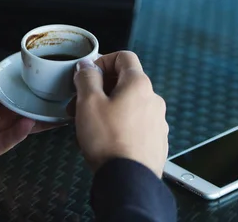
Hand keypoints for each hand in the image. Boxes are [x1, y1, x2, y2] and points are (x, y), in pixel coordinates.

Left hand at [0, 69, 52, 172]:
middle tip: (56, 101)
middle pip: (18, 110)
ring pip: (17, 127)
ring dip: (33, 119)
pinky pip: (6, 142)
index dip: (27, 90)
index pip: (11, 93)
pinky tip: (28, 123)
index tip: (45, 84)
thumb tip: (11, 79)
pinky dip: (19, 134)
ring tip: (48, 112)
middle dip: (36, 106)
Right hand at [71, 51, 168, 176]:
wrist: (128, 181)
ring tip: (88, 123)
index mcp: (139, 84)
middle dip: (100, 88)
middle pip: (125, 82)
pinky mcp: (156, 140)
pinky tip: (104, 139)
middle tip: (79, 102)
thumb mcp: (88, 102)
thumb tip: (87, 66)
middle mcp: (153, 99)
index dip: (102, 61)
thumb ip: (87, 78)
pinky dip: (119, 124)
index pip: (124, 56)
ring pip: (129, 104)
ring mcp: (158, 121)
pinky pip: (135, 123)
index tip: (87, 75)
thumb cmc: (108, 140)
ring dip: (108, 107)